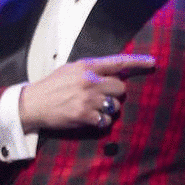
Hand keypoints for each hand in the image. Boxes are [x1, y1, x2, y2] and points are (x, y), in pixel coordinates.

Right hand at [19, 54, 154, 131]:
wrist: (32, 104)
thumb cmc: (52, 86)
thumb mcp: (71, 69)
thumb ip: (93, 69)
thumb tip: (115, 71)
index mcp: (87, 66)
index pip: (118, 62)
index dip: (138, 62)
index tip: (152, 62)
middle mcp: (90, 81)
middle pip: (121, 88)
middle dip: (115, 94)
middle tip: (101, 97)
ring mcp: (88, 99)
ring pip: (115, 106)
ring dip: (108, 109)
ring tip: (92, 108)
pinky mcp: (84, 116)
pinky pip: (106, 121)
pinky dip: (101, 122)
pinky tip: (89, 118)